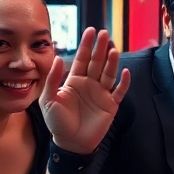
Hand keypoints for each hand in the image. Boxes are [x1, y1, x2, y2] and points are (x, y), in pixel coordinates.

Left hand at [40, 27, 130, 153]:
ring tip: (113, 50)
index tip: (90, 31)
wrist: (70, 143)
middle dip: (100, 48)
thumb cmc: (57, 122)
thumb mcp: (48, 100)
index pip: (82, 59)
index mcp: (74, 81)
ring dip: (111, 62)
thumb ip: (53, 79)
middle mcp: (89, 84)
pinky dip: (124, 82)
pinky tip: (126, 72)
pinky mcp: (111, 105)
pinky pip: (119, 91)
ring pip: (108, 73)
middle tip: (104, 33)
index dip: (86, 45)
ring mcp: (101, 94)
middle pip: (97, 62)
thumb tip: (59, 58)